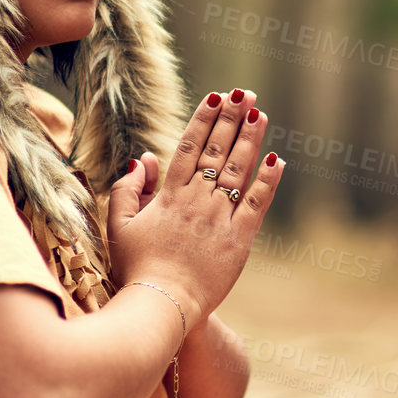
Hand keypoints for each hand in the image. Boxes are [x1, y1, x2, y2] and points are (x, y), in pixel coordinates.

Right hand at [105, 88, 284, 322]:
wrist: (162, 305)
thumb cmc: (137, 268)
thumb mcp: (120, 225)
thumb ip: (129, 189)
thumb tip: (145, 158)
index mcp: (170, 195)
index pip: (190, 147)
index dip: (203, 119)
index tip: (214, 97)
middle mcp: (197, 200)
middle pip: (218, 150)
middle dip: (230, 118)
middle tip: (242, 92)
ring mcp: (220, 217)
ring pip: (239, 169)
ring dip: (251, 138)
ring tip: (259, 112)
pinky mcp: (239, 239)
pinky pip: (257, 204)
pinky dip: (268, 181)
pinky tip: (278, 160)